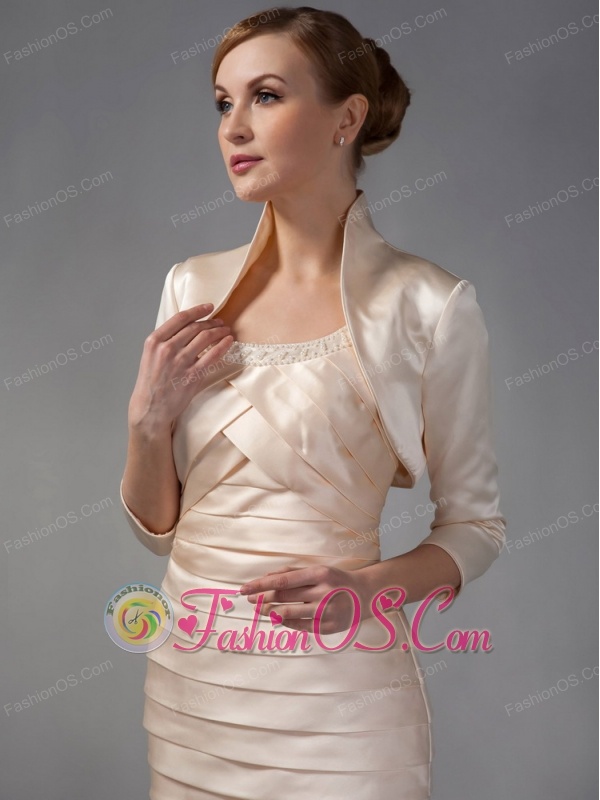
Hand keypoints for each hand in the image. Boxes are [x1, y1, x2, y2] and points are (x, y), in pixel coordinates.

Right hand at [128, 303, 232, 428]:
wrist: (150, 408)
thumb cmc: (151, 383)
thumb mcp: (151, 356)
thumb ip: (166, 341)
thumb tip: (187, 328)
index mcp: (155, 341)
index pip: (180, 318)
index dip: (197, 310)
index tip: (209, 307)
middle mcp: (167, 349)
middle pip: (195, 328)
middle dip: (211, 322)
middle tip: (220, 322)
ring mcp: (181, 362)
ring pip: (205, 338)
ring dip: (219, 332)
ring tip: (226, 331)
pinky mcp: (193, 375)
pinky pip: (213, 355)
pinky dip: (223, 346)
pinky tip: (228, 341)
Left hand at [239, 564, 374, 634]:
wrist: (365, 595)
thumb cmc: (335, 579)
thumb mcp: (317, 569)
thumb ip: (292, 573)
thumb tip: (266, 578)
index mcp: (319, 574)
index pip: (283, 581)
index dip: (261, 585)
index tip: (245, 588)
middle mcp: (323, 592)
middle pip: (283, 597)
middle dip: (262, 598)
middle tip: (249, 599)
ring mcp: (326, 611)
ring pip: (288, 613)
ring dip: (270, 611)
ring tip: (259, 609)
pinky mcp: (328, 627)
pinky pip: (300, 626)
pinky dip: (285, 622)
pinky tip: (277, 617)